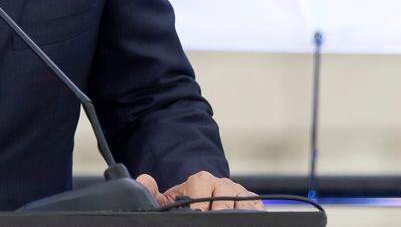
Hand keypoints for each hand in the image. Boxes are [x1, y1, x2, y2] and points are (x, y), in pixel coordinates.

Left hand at [137, 171, 263, 210]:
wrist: (210, 193)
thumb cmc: (190, 198)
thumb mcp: (172, 197)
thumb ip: (155, 194)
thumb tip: (143, 180)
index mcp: (201, 180)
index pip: (201, 190)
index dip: (198, 205)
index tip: (197, 213)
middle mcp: (223, 184)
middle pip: (223, 202)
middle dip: (217, 213)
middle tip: (211, 219)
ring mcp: (239, 193)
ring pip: (242, 205)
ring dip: (235, 214)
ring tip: (226, 220)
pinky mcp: (254, 202)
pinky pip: (256, 208)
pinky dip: (252, 213)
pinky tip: (243, 220)